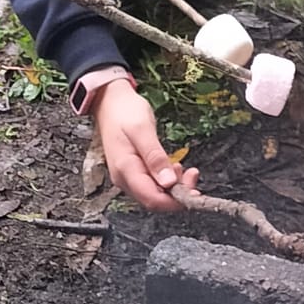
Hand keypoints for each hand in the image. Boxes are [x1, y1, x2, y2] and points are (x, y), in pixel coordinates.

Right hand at [89, 74, 200, 213]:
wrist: (109, 102)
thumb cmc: (124, 112)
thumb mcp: (142, 129)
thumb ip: (155, 156)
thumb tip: (169, 182)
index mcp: (125, 170)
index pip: (152, 199)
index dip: (175, 201)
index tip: (194, 192)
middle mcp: (124, 179)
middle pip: (154, 200)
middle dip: (177, 194)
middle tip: (192, 174)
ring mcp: (128, 176)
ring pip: (155, 194)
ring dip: (174, 187)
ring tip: (186, 168)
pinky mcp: (133, 172)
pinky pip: (153, 184)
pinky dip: (167, 181)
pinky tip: (174, 168)